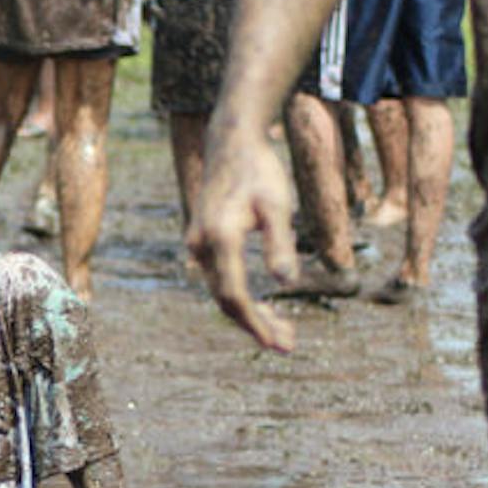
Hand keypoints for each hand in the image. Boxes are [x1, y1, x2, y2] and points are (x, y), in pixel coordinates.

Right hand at [187, 128, 298, 351]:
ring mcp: (198, 246)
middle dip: (256, 325)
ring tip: (284, 329)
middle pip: (226, 301)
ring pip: (223, 293)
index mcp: (220, 238)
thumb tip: (286, 283)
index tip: (278, 343)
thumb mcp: (278, 205)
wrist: (231, 143)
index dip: (256, 323)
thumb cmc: (259, 171)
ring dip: (251, 315)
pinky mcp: (203, 243)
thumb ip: (280, 244)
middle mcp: (202, 246)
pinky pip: (221, 280)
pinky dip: (242, 298)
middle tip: (288, 344)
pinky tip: (265, 307)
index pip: (235, 295)